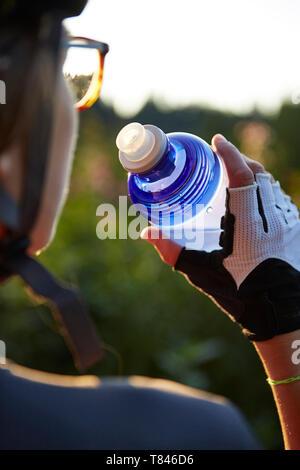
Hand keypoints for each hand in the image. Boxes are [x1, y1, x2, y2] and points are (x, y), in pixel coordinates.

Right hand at [141, 135, 299, 340]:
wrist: (278, 312)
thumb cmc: (238, 293)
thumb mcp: (201, 272)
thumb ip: (173, 251)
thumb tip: (147, 233)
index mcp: (248, 227)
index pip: (242, 177)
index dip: (229, 154)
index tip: (215, 141)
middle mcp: (271, 218)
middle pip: (258, 174)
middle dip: (238, 159)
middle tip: (219, 158)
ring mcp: (286, 222)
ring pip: (270, 183)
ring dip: (252, 173)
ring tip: (232, 174)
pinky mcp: (294, 227)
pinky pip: (278, 197)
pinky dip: (263, 188)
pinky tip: (251, 198)